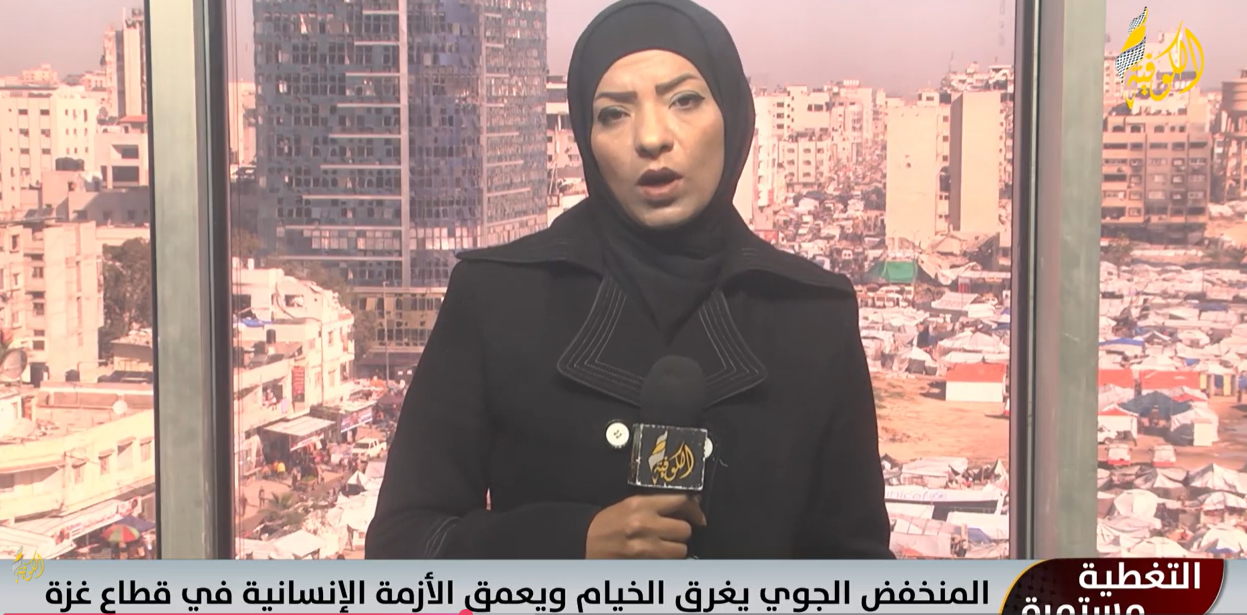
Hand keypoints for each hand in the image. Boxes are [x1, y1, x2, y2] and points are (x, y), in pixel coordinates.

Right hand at [585, 494, 705, 558]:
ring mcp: (645, 548)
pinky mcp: (643, 564)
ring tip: (664, 546)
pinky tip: (657, 556)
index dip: (694, 509)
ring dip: (676, 549)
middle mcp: (645, 525)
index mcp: (642, 505)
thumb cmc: (608, 522)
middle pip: (685, 530)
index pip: (681, 501)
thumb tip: (688, 505)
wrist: (584, 541)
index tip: (699, 517)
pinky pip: (668, 564)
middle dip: (682, 532)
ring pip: (681, 550)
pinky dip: (666, 561)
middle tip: (673, 532)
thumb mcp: (630, 504)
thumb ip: (657, 504)